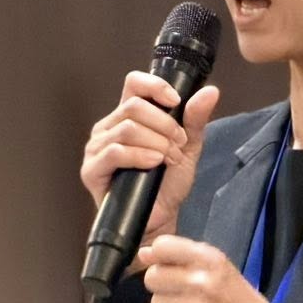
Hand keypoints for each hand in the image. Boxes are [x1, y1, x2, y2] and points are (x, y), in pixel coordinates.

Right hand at [79, 73, 221, 246]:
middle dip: (164, 125)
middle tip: (179, 145)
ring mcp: (97, 148)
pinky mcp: (92, 169)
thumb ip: (195, 119)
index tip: (176, 101)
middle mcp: (108, 127)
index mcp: (128, 116)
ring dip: (156, 142)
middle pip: (134, 106)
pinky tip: (154, 163)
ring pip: (127, 128)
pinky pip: (115, 151)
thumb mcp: (188, 147)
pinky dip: (140, 155)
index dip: (155, 86)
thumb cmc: (167, 184)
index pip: (134, 83)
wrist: (159, 219)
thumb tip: (211, 91)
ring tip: (168, 158)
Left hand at [137, 235, 269, 302]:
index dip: (158, 255)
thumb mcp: (219, 266)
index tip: (164, 262)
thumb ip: (181, 256)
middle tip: (178, 289)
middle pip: (153, 277)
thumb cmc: (238, 296)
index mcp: (211, 261)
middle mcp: (200, 283)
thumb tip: (142, 254)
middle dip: (162, 283)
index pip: (163, 247)